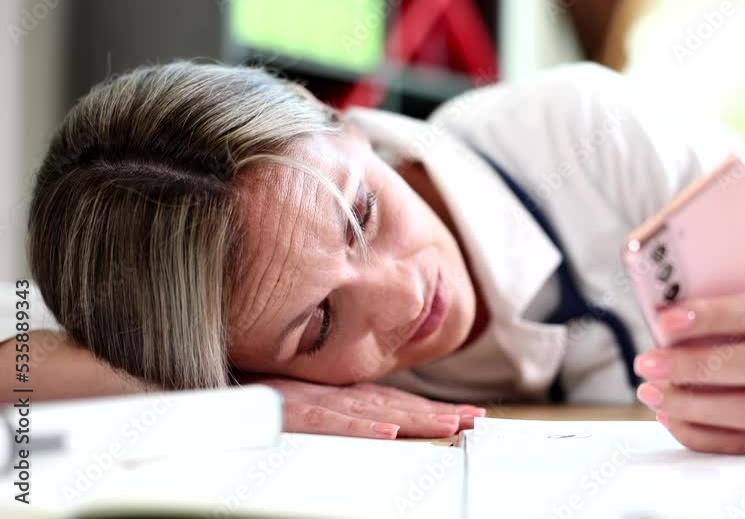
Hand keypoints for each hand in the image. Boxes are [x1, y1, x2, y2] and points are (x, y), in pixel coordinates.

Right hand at [247, 376, 485, 438]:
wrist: (201, 380)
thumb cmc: (244, 392)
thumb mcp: (293, 403)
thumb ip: (328, 410)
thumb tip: (369, 425)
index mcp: (332, 391)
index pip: (390, 402)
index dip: (427, 408)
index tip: (463, 414)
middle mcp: (327, 392)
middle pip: (391, 406)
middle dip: (435, 413)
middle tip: (474, 419)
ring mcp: (309, 400)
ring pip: (371, 412)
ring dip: (413, 419)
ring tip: (449, 425)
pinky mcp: (287, 413)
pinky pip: (328, 423)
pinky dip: (358, 429)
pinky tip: (387, 435)